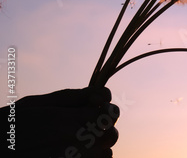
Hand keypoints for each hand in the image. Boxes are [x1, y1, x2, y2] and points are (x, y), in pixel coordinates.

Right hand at [4, 87, 118, 156]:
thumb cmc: (14, 123)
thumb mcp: (39, 103)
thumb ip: (74, 97)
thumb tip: (104, 95)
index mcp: (68, 120)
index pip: (111, 114)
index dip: (107, 110)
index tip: (96, 108)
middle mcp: (73, 143)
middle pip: (112, 136)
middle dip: (105, 129)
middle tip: (89, 125)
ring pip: (106, 153)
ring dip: (100, 146)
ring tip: (82, 141)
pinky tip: (78, 152)